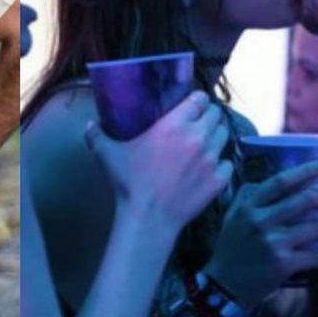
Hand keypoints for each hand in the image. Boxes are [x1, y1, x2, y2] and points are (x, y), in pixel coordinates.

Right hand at [84, 91, 233, 234]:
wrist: (148, 218)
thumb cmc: (129, 183)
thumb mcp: (108, 155)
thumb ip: (97, 136)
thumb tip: (89, 125)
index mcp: (175, 124)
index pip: (200, 99)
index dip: (198, 99)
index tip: (192, 104)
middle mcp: (198, 136)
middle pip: (217, 115)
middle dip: (209, 116)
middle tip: (199, 122)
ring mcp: (211, 158)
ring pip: (225, 136)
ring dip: (217, 136)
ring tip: (206, 142)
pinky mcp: (219, 179)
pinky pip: (228, 163)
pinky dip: (221, 163)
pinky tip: (210, 167)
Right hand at [207, 161, 317, 306]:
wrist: (223, 285)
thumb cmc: (230, 249)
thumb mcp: (232, 217)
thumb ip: (249, 197)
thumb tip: (275, 182)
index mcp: (249, 206)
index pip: (280, 181)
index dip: (305, 170)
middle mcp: (261, 220)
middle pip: (303, 200)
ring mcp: (273, 242)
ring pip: (315, 228)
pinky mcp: (283, 264)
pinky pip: (315, 256)